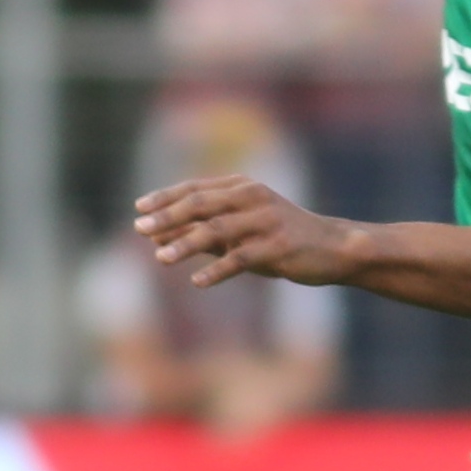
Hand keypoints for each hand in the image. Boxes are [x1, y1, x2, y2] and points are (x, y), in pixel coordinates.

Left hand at [135, 175, 355, 289]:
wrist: (331, 248)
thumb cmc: (277, 239)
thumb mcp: (238, 231)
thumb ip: (200, 233)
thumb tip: (155, 239)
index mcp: (241, 187)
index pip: (195, 189)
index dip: (166, 197)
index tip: (139, 208)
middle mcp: (252, 198)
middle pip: (201, 204)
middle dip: (168, 216)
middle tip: (140, 228)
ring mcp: (266, 221)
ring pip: (217, 230)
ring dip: (186, 244)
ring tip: (160, 258)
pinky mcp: (278, 247)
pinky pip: (241, 258)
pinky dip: (217, 270)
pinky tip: (197, 282)